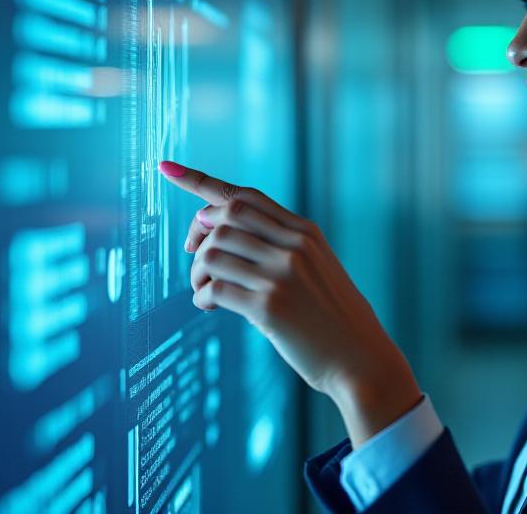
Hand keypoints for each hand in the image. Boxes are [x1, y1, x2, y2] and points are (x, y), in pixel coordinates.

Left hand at [158, 160, 422, 445]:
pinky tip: (209, 308)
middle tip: (195, 257)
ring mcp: (283, 275)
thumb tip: (212, 229)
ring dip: (198, 271)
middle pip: (225, 216)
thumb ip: (278, 244)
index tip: (165, 167)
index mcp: (305, 232)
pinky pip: (215, 288)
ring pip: (214, 252)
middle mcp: (294, 246)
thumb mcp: (317, 268)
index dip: (200, 180)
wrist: (361, 359)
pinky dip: (201, 297)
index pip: (246, 194)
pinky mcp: (270, 307)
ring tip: (205, 289)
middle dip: (198, 233)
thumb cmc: (332, 317)